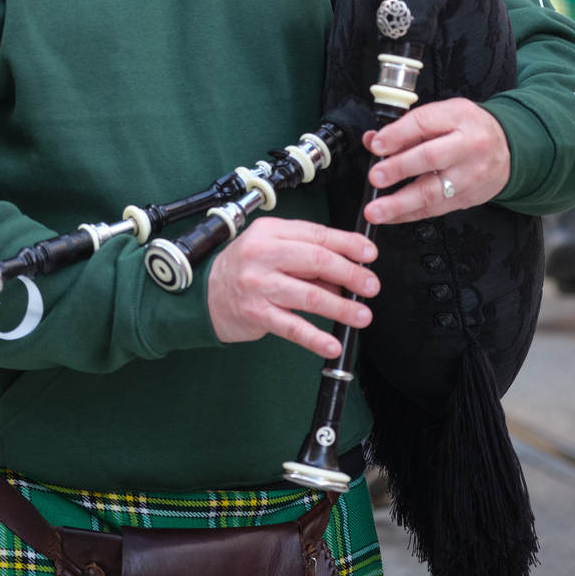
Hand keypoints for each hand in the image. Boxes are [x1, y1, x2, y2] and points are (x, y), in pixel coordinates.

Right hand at [206, 217, 378, 357]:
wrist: (204, 294)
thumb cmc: (244, 268)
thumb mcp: (271, 249)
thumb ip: (305, 257)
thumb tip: (346, 273)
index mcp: (270, 231)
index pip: (316, 234)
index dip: (348, 244)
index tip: (369, 254)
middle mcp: (262, 254)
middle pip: (316, 260)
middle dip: (350, 274)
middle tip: (371, 286)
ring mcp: (258, 285)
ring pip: (309, 295)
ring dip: (341, 307)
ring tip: (361, 315)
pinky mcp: (256, 314)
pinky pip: (292, 327)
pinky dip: (315, 337)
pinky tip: (331, 344)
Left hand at [361, 97, 510, 226]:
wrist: (509, 150)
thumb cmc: (470, 129)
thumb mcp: (444, 114)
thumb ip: (408, 126)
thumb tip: (374, 140)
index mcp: (458, 117)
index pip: (424, 123)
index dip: (397, 134)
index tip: (376, 145)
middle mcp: (467, 146)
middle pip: (431, 158)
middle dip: (399, 169)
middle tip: (376, 177)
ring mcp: (469, 176)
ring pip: (432, 192)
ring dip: (400, 204)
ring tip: (377, 210)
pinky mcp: (466, 198)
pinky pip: (435, 209)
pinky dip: (409, 214)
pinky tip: (391, 216)